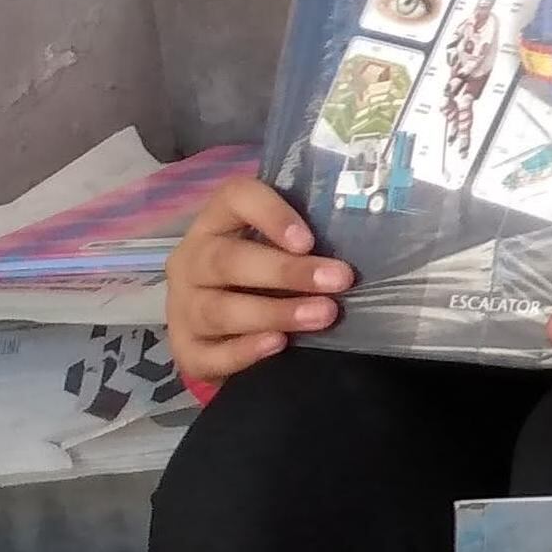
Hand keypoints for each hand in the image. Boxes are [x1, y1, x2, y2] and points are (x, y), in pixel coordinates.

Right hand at [165, 176, 349, 383]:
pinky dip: (245, 350)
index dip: (270, 214)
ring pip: (219, 309)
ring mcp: (182, 307)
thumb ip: (307, 244)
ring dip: (275, 312)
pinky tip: (279, 345)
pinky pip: (210, 353)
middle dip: (286, 271)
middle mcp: (192, 261)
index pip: (234, 198)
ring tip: (323, 315)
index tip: (309, 240)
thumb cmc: (267, 280)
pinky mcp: (187, 350)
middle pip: (227, 260)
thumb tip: (369, 244)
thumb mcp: (282, 253)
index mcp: (216, 224)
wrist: (225, 335)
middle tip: (339, 280)